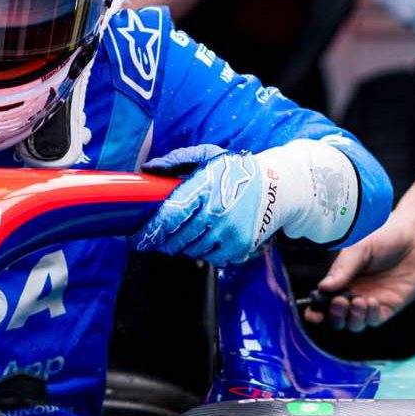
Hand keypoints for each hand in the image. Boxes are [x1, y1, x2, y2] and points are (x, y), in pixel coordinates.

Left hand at [134, 141, 356, 265]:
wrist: (277, 187)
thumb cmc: (236, 171)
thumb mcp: (208, 157)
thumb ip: (176, 161)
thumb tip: (146, 170)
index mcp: (204, 187)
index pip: (169, 215)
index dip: (149, 230)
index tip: (137, 238)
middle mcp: (216, 212)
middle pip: (177, 238)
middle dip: (162, 242)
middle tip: (154, 241)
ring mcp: (229, 232)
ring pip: (192, 250)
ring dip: (182, 247)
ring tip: (182, 238)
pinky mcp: (240, 247)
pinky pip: (211, 259)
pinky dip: (204, 253)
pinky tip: (206, 240)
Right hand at [302, 216, 414, 331]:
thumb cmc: (386, 237)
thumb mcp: (359, 249)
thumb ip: (342, 269)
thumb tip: (323, 287)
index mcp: (341, 280)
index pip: (322, 303)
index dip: (315, 312)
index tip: (313, 313)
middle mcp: (353, 294)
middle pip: (336, 319)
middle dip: (334, 317)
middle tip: (339, 302)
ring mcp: (371, 302)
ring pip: (354, 324)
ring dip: (352, 318)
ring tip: (359, 300)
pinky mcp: (390, 307)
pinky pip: (374, 321)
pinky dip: (369, 316)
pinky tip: (372, 301)